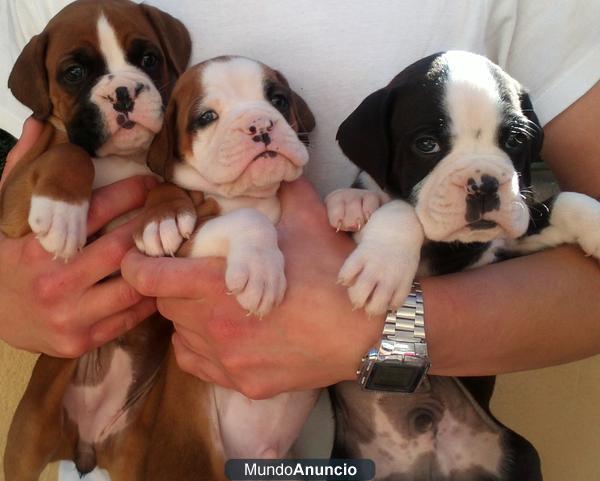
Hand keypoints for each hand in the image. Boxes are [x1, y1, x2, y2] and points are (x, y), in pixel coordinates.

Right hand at [0, 119, 157, 355]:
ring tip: (174, 243)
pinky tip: (160, 278)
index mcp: (36, 248)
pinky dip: (148, 298)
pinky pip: (128, 318)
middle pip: (119, 249)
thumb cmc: (3, 257)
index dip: (127, 194)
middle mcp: (54, 283)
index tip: (150, 183)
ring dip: (156, 264)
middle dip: (150, 226)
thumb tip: (40, 124)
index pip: (92, 214)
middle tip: (173, 209)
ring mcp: (69, 316)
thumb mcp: (2, 212)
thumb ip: (21, 169)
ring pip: (131, 287)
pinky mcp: (80, 341)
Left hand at [122, 178, 382, 398]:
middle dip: (172, 286)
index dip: (137, 265)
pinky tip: (224, 334)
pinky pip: (199, 363)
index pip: (149, 278)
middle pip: (165, 306)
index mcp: (218, 285)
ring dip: (188, 318)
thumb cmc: (334, 276)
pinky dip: (201, 347)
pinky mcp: (244, 383)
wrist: (367, 334)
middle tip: (194, 275)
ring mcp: (228, 361)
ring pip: (181, 336)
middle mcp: (214, 328)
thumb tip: (280, 170)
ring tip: (215, 304)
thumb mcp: (309, 224)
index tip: (139, 257)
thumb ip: (285, 193)